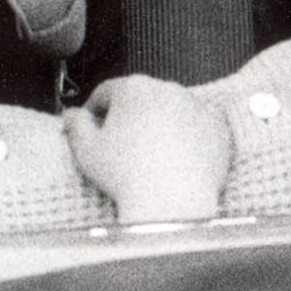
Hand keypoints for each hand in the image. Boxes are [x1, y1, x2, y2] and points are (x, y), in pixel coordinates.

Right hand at [64, 75, 234, 226]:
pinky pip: (199, 128)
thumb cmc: (126, 177)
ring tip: (152, 156)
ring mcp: (197, 106)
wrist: (172, 202)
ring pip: (172, 111)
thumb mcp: (87, 151)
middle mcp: (167, 89)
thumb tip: (71, 114)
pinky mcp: (218, 127)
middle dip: (131, 117)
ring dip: (162, 125)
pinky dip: (190, 138)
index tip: (93, 126)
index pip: (108, 92)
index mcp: (133, 88)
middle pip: (142, 99)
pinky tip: (178, 161)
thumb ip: (75, 126)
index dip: (96, 110)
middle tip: (123, 147)